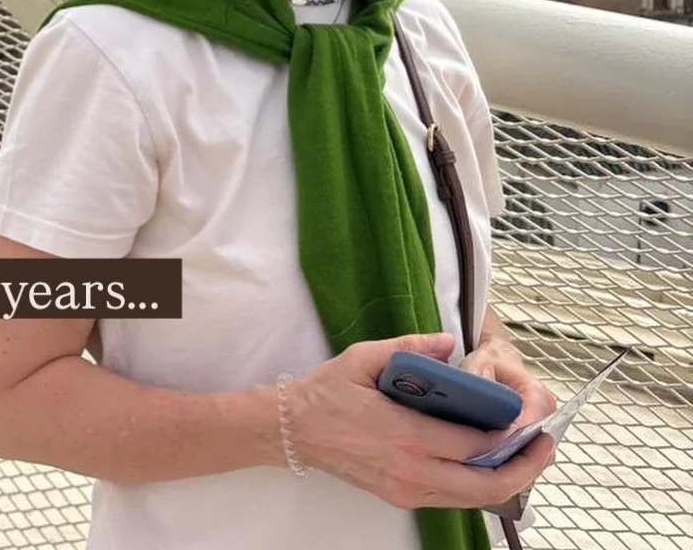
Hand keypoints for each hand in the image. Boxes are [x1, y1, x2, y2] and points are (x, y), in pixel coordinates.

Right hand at [276, 332, 556, 512]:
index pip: (472, 444)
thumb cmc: (329, 391)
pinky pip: (452, 498)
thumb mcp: (365, 357)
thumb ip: (410, 346)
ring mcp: (407, 490)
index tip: (532, 421)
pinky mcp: (402, 497)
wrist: (295, 430)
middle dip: (523, 469)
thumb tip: (450, 342)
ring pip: (471, 498)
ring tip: (528, 456)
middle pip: (483, 485)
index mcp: (405, 434)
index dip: (509, 437)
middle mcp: (412, 470)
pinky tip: (490, 463)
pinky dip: (479, 485)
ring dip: (506, 481)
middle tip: (545, 446)